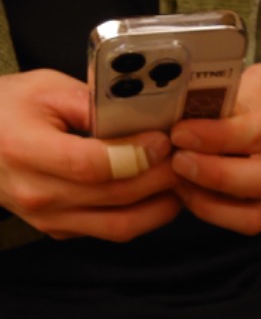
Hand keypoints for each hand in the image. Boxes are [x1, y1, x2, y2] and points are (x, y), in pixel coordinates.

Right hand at [0, 70, 179, 240]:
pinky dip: (139, 216)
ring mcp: (48, 219)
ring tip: (177, 182)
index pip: (92, 165)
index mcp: (27, 151)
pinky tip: (154, 194)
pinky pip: (108, 231)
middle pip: (114, 198)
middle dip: (159, 179)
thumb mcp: (44, 88)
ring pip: (118, 226)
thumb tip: (140, 116)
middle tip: (184, 159)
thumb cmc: (5, 109)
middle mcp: (38, 194)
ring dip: (158, 207)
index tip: (162, 141)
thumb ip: (92, 103)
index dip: (135, 155)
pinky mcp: (58, 230)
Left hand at [170, 63, 260, 234]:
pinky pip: (250, 223)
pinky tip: (193, 194)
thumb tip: (198, 120)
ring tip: (180, 182)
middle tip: (177, 162)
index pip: (256, 135)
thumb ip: (235, 101)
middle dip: (212, 175)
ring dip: (210, 204)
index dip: (214, 137)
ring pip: (254, 215)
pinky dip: (217, 213)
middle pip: (259, 181)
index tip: (180, 133)